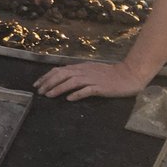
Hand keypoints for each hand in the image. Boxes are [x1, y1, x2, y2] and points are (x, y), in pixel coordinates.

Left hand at [34, 59, 151, 99]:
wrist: (129, 75)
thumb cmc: (110, 74)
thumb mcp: (91, 70)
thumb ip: (78, 73)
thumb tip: (62, 78)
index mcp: (80, 67)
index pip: (59, 70)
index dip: (46, 77)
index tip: (37, 84)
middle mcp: (84, 72)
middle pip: (62, 75)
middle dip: (48, 83)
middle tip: (39, 91)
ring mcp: (92, 79)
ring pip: (71, 82)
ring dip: (58, 88)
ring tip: (49, 95)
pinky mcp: (101, 87)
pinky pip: (87, 90)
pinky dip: (77, 94)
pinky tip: (69, 99)